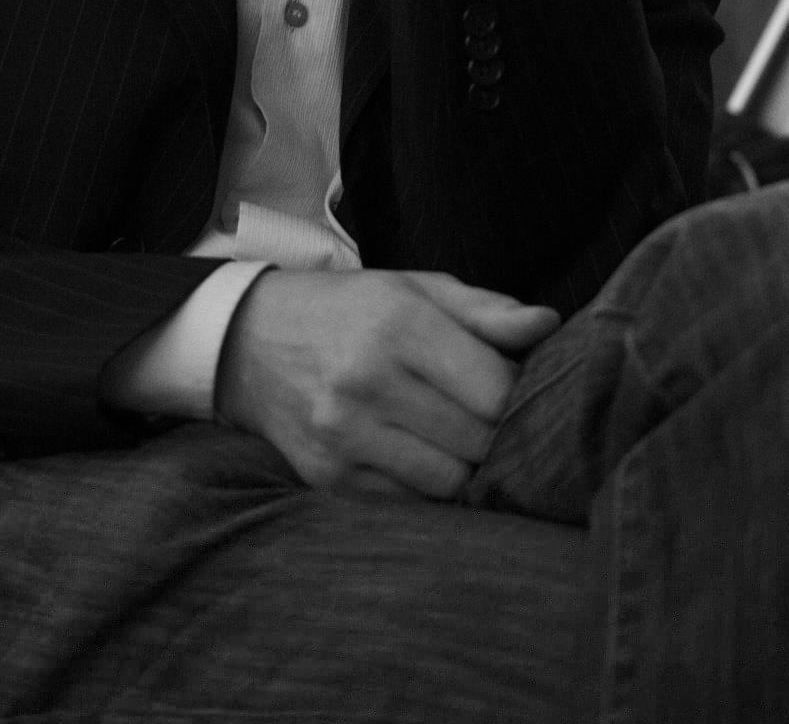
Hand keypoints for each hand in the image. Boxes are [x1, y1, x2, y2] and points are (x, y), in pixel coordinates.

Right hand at [215, 266, 558, 497]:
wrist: (247, 339)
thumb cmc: (348, 310)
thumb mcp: (412, 289)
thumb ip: (483, 310)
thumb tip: (548, 324)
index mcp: (398, 323)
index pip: (497, 390)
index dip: (518, 396)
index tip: (510, 388)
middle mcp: (368, 380)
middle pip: (478, 441)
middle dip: (493, 434)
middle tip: (480, 416)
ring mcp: (344, 434)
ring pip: (449, 482)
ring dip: (462, 467)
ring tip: (449, 437)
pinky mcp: (327, 477)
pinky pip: (408, 505)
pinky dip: (424, 489)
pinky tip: (413, 456)